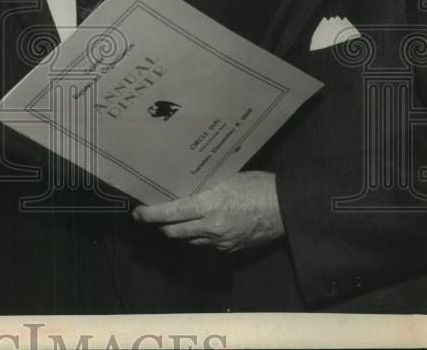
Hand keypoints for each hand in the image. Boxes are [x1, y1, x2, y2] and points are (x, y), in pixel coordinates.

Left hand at [132, 171, 283, 252]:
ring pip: (189, 241)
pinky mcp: (232, 249)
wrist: (288, 208)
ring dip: (179, 233)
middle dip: (161, 226)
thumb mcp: (228, 178)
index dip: (151, 215)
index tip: (138, 214)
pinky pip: (207, 245)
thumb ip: (206, 187)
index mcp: (209, 205)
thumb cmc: (259, 186)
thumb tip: (188, 188)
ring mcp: (221, 241)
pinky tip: (200, 228)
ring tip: (174, 222)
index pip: (170, 213)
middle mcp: (211, 226)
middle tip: (152, 218)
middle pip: (174, 232)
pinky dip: (199, 238)